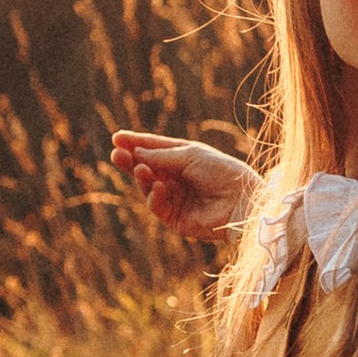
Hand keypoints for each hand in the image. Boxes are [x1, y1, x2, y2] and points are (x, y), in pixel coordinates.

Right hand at [109, 132, 254, 239]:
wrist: (242, 201)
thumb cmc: (222, 172)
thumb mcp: (190, 156)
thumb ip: (160, 156)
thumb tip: (134, 154)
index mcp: (184, 158)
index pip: (154, 149)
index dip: (136, 143)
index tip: (117, 137)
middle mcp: (178, 178)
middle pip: (146, 168)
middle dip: (130, 160)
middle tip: (116, 154)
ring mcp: (175, 198)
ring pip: (147, 186)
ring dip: (142, 177)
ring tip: (141, 169)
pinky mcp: (175, 218)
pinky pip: (156, 205)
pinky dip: (154, 196)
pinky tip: (160, 187)